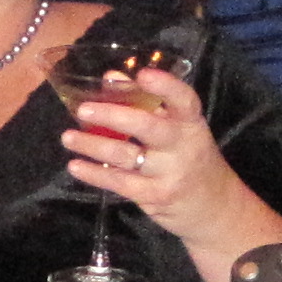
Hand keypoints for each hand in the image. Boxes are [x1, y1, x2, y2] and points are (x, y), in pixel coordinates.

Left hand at [69, 69, 281, 281]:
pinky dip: (95, 174)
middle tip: (83, 110)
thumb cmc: (191, 158)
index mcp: (191, 122)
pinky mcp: (156, 196)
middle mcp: (184, 146)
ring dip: (93, 145)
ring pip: (126, 156)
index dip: (165, 86)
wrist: (214, 207)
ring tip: (68, 138)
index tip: (143, 75)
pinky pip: (120, 182)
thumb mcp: (179, 128)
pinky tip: (76, 165)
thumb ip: (147, 102)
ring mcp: (170, 173)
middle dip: (113, 116)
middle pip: (147, 127)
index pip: (184, 100)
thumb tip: (110, 78)